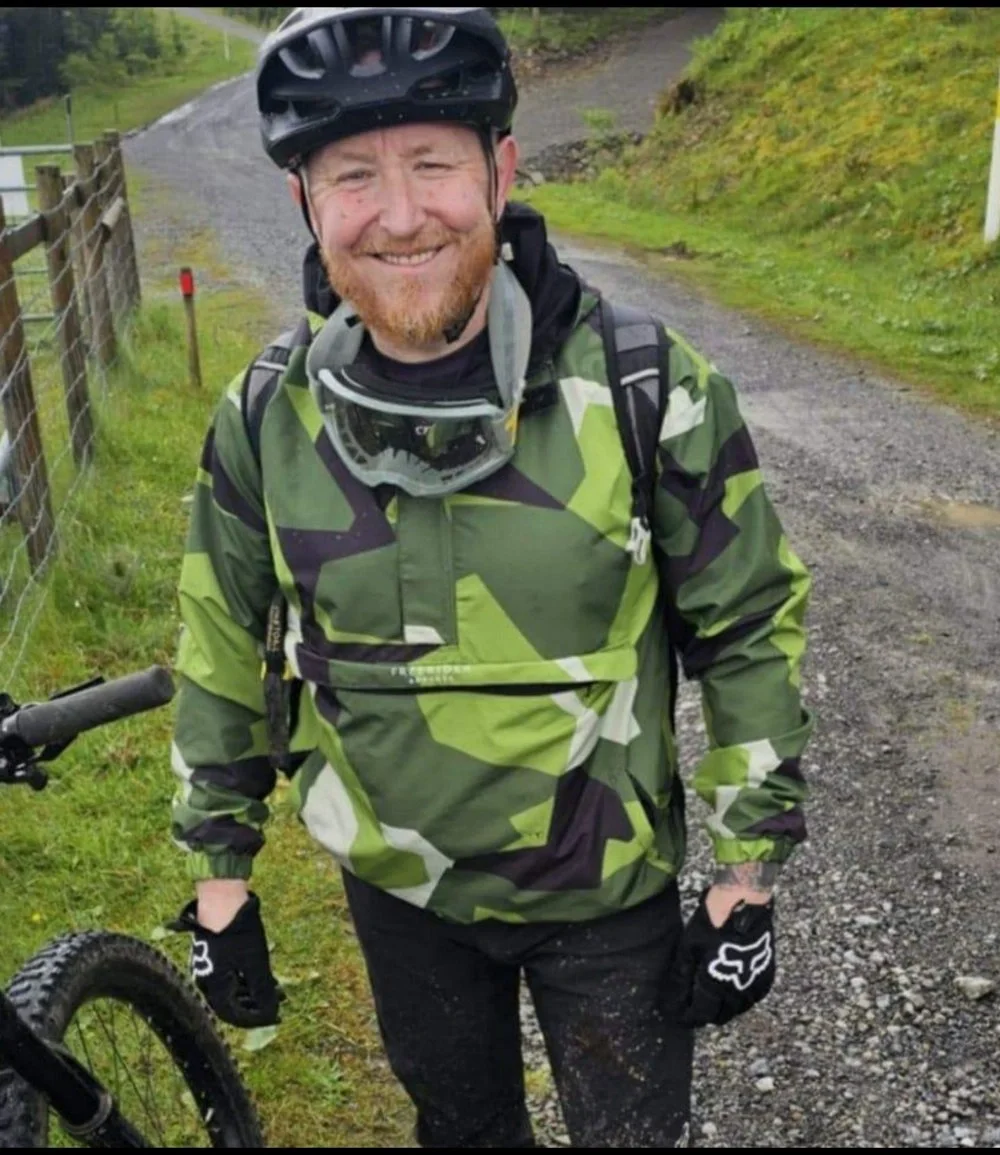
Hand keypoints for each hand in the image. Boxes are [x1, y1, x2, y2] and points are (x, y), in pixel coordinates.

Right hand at [170, 891, 285, 1027]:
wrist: (221, 898)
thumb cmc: (238, 932)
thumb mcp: (256, 963)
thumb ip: (262, 991)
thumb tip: (271, 1014)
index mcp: (214, 988)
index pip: (234, 1016)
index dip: (256, 1019)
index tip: (275, 1017)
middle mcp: (206, 982)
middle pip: (232, 1003)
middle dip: (257, 1004)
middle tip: (278, 1001)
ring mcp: (207, 967)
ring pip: (231, 987)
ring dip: (252, 990)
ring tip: (274, 986)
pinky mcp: (212, 954)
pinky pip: (229, 974)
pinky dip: (245, 977)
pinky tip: (261, 973)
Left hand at [664, 888, 775, 1027]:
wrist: (744, 902)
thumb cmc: (713, 922)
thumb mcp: (689, 948)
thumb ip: (681, 979)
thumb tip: (671, 1002)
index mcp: (716, 984)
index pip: (701, 1014)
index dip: (687, 1017)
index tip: (677, 1014)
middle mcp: (738, 990)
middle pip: (720, 1016)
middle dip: (705, 1014)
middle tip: (692, 1005)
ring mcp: (755, 983)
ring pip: (737, 1009)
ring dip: (723, 1008)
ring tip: (709, 998)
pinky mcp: (767, 975)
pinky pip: (752, 998)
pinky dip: (740, 1000)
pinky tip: (730, 991)